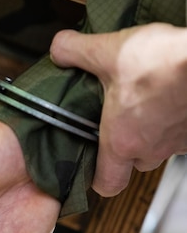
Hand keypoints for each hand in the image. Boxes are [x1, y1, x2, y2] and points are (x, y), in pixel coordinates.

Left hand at [50, 23, 186, 195]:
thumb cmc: (162, 63)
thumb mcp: (105, 52)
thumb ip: (73, 51)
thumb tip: (58, 48)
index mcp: (121, 141)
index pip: (107, 184)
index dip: (97, 178)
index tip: (91, 164)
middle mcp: (152, 149)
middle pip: (134, 163)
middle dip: (125, 146)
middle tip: (115, 120)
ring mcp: (180, 142)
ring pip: (160, 147)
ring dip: (151, 131)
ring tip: (143, 102)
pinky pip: (181, 133)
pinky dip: (173, 120)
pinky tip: (168, 95)